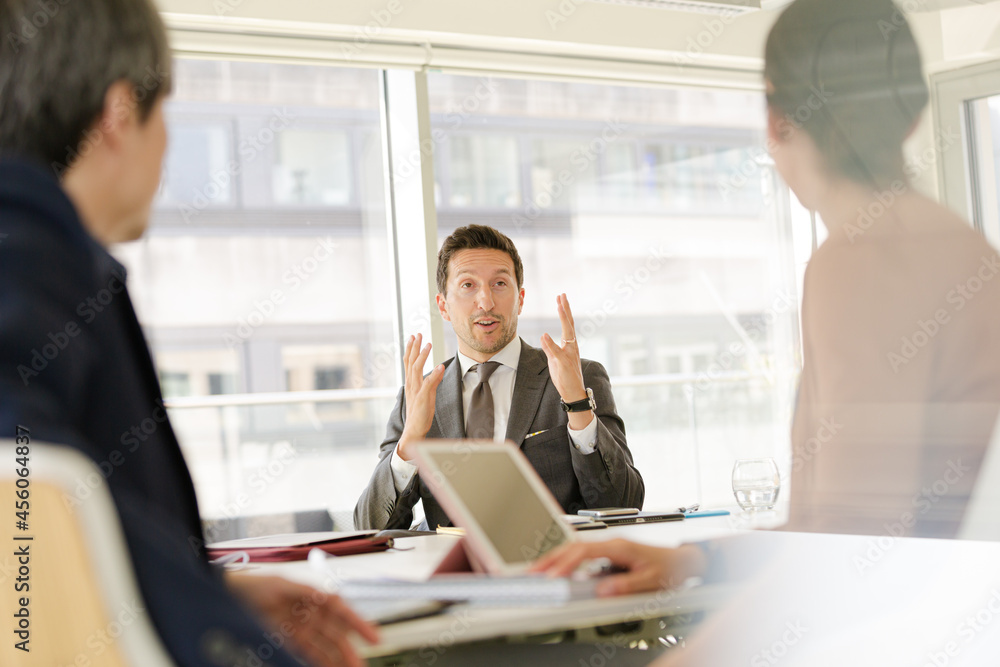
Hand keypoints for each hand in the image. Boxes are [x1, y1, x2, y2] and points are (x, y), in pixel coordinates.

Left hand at [225, 573, 378, 666]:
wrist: (230, 597)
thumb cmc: (254, 585)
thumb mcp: (280, 583)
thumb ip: (304, 592)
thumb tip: (328, 598)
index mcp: (314, 597)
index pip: (341, 611)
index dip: (359, 624)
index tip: (373, 637)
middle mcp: (311, 614)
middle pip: (336, 635)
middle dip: (350, 651)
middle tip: (360, 665)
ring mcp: (302, 630)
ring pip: (326, 648)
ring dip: (338, 660)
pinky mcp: (290, 643)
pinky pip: (310, 655)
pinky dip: (321, 662)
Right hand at [397, 333, 444, 460]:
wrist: (414, 431)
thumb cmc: (419, 415)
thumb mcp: (427, 395)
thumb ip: (432, 382)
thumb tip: (438, 370)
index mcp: (410, 384)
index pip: (409, 363)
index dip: (411, 349)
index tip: (414, 337)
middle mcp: (411, 385)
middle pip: (411, 362)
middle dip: (414, 347)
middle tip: (418, 334)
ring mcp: (416, 391)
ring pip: (417, 370)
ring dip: (422, 356)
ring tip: (428, 344)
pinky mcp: (422, 399)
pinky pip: (428, 384)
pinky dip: (434, 375)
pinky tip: (440, 366)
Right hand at [528, 539, 705, 596]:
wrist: (684, 561)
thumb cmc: (670, 568)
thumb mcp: (651, 580)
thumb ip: (626, 585)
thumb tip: (602, 590)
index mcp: (619, 546)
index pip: (584, 551)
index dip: (565, 564)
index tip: (552, 576)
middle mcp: (612, 543)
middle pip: (573, 547)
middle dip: (550, 559)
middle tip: (532, 572)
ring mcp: (610, 547)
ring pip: (576, 550)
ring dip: (556, 560)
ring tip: (539, 572)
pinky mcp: (610, 554)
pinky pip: (582, 556)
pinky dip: (567, 562)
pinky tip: (559, 571)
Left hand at [540, 294, 591, 428]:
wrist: (574, 392)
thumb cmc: (565, 376)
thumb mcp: (555, 359)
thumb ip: (551, 347)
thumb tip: (544, 336)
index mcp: (570, 345)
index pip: (568, 324)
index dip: (564, 311)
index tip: (561, 298)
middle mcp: (572, 347)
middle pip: (570, 324)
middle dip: (566, 309)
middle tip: (562, 295)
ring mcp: (568, 354)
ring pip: (567, 333)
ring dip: (563, 318)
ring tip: (559, 305)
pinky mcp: (563, 363)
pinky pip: (556, 352)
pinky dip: (550, 343)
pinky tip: (544, 335)